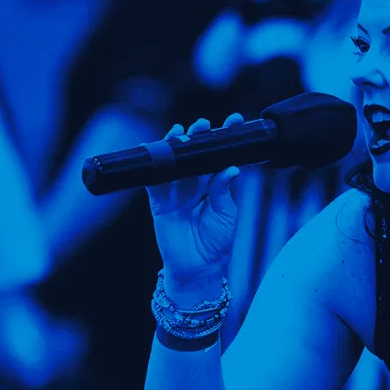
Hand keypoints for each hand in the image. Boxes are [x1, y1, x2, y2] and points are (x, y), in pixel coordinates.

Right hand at [147, 116, 246, 293]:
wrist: (198, 269)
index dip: (225, 139)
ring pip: (174, 161)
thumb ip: (224, 191)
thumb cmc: (216, 244)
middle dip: (199, 136)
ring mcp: (176, 191)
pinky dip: (153, 164)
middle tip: (204, 125)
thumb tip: (231, 168)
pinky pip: (154, 179)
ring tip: (183, 132)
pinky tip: (156, 148)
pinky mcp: (159, 202)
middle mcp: (195, 184)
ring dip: (177, 145)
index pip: (219, 156)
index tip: (235, 121)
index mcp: (214, 185)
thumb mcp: (227, 215)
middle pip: (196, 154)